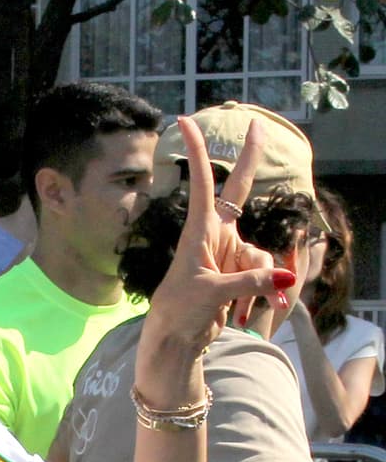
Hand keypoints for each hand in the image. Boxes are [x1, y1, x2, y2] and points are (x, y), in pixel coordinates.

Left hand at [146, 116, 294, 355]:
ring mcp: (229, 253)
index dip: (196, 152)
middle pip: (238, 193)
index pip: (201, 184)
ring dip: (260, 282)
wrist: (177, 340)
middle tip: (258, 126)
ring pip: (261, 254)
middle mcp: (215, 236)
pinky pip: (263, 274)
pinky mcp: (239, 272)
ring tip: (244, 309)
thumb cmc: (180, 311)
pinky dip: (264, 293)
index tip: (184, 121)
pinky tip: (255, 313)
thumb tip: (284, 277)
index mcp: (199, 231)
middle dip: (249, 162)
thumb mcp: (211, 293)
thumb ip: (248, 281)